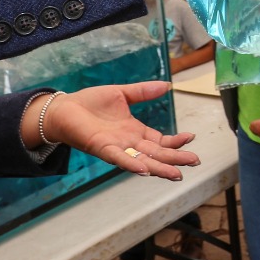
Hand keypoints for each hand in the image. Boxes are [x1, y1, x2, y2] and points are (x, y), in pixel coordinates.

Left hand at [34, 82, 199, 179]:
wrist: (64, 108)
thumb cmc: (90, 103)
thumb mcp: (122, 94)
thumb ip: (143, 91)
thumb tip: (168, 85)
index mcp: (135, 131)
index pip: (160, 141)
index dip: (175, 141)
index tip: (191, 138)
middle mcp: (129, 143)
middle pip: (157, 154)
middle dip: (176, 158)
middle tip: (195, 161)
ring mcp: (117, 148)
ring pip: (143, 161)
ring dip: (160, 168)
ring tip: (177, 174)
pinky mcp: (101, 148)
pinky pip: (119, 158)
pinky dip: (131, 164)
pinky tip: (144, 170)